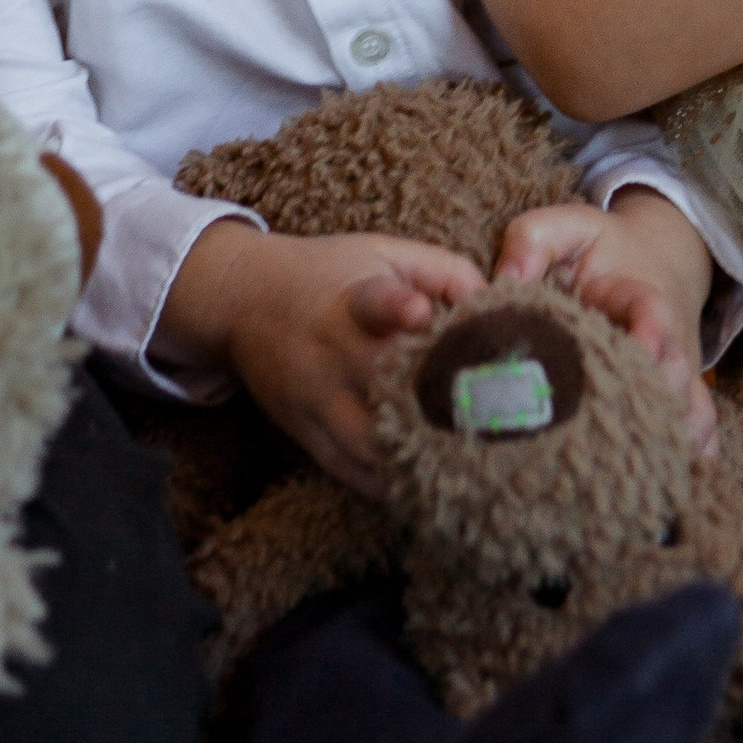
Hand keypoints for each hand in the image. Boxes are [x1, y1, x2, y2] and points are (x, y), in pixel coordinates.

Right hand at [182, 225, 485, 499]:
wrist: (243, 299)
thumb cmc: (330, 273)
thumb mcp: (384, 252)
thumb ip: (446, 271)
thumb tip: (498, 309)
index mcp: (352, 301)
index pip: (375, 303)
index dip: (399, 308)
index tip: (421, 312)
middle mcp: (331, 354)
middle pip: (386, 389)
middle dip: (441, 407)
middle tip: (497, 423)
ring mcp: (316, 402)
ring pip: (372, 447)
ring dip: (421, 459)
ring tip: (473, 470)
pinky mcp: (306, 435)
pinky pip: (353, 475)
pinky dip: (392, 487)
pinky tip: (431, 490)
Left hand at [493, 190, 716, 459]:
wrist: (647, 264)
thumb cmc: (595, 253)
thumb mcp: (564, 228)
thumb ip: (533, 240)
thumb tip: (505, 281)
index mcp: (639, 297)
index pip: (655, 312)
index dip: (652, 332)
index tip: (641, 348)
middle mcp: (669, 344)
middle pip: (676, 378)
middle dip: (651, 402)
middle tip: (610, 427)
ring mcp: (678, 379)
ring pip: (693, 417)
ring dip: (669, 440)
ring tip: (626, 467)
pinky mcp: (678, 407)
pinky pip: (700, 442)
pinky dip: (687, 463)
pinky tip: (656, 489)